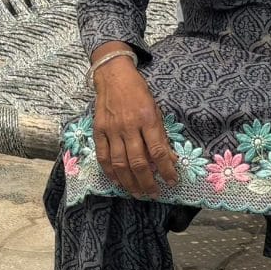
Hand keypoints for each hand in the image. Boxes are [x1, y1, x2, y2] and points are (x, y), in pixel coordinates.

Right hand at [91, 53, 180, 198]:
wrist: (113, 75)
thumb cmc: (138, 92)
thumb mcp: (156, 109)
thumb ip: (161, 135)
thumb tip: (169, 159)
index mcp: (147, 119)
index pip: (159, 151)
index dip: (166, 170)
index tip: (171, 182)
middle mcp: (129, 126)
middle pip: (138, 162)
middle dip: (147, 182)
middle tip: (153, 194)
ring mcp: (112, 130)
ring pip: (120, 164)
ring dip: (129, 182)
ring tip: (137, 193)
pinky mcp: (99, 131)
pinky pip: (103, 156)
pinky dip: (110, 172)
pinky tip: (118, 182)